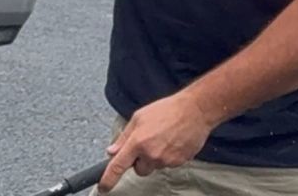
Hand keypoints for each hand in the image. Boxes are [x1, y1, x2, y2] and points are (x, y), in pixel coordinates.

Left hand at [97, 91, 215, 193]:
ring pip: (154, 166)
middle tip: (147, 144)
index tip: (103, 187)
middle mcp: (151, 154)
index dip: (108, 179)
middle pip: (139, 170)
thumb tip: (112, 151)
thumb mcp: (139, 117)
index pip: (118, 166)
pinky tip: (172, 141)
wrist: (194, 111)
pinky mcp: (178, 163)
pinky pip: (168, 164)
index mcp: (137, 142)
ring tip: (163, 138)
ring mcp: (166, 160)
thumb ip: (124, 136)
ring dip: (155, 157)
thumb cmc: (167, 110)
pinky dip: (168, 156)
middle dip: (140, 161)